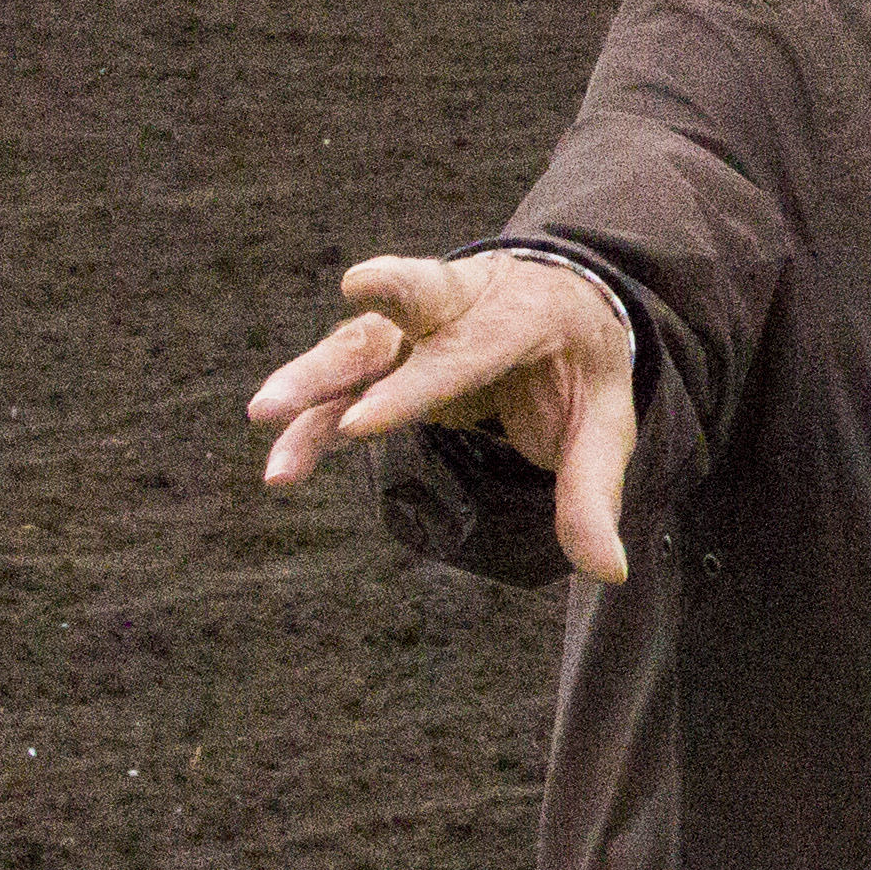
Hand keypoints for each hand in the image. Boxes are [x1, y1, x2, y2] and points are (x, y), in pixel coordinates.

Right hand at [249, 249, 641, 584]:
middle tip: (337, 307)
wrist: (563, 299)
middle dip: (374, 306)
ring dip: (312, 378)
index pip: (466, 351)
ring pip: (359, 343)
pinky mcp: (388, 351)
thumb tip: (607, 571)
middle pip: (413, 298)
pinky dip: (311, 421)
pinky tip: (282, 465)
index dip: (411, 389)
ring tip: (263, 416)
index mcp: (522, 314)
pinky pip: (342, 385)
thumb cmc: (581, 364)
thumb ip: (593, 493)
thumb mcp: (605, 423)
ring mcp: (418, 324)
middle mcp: (464, 303)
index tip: (362, 425)